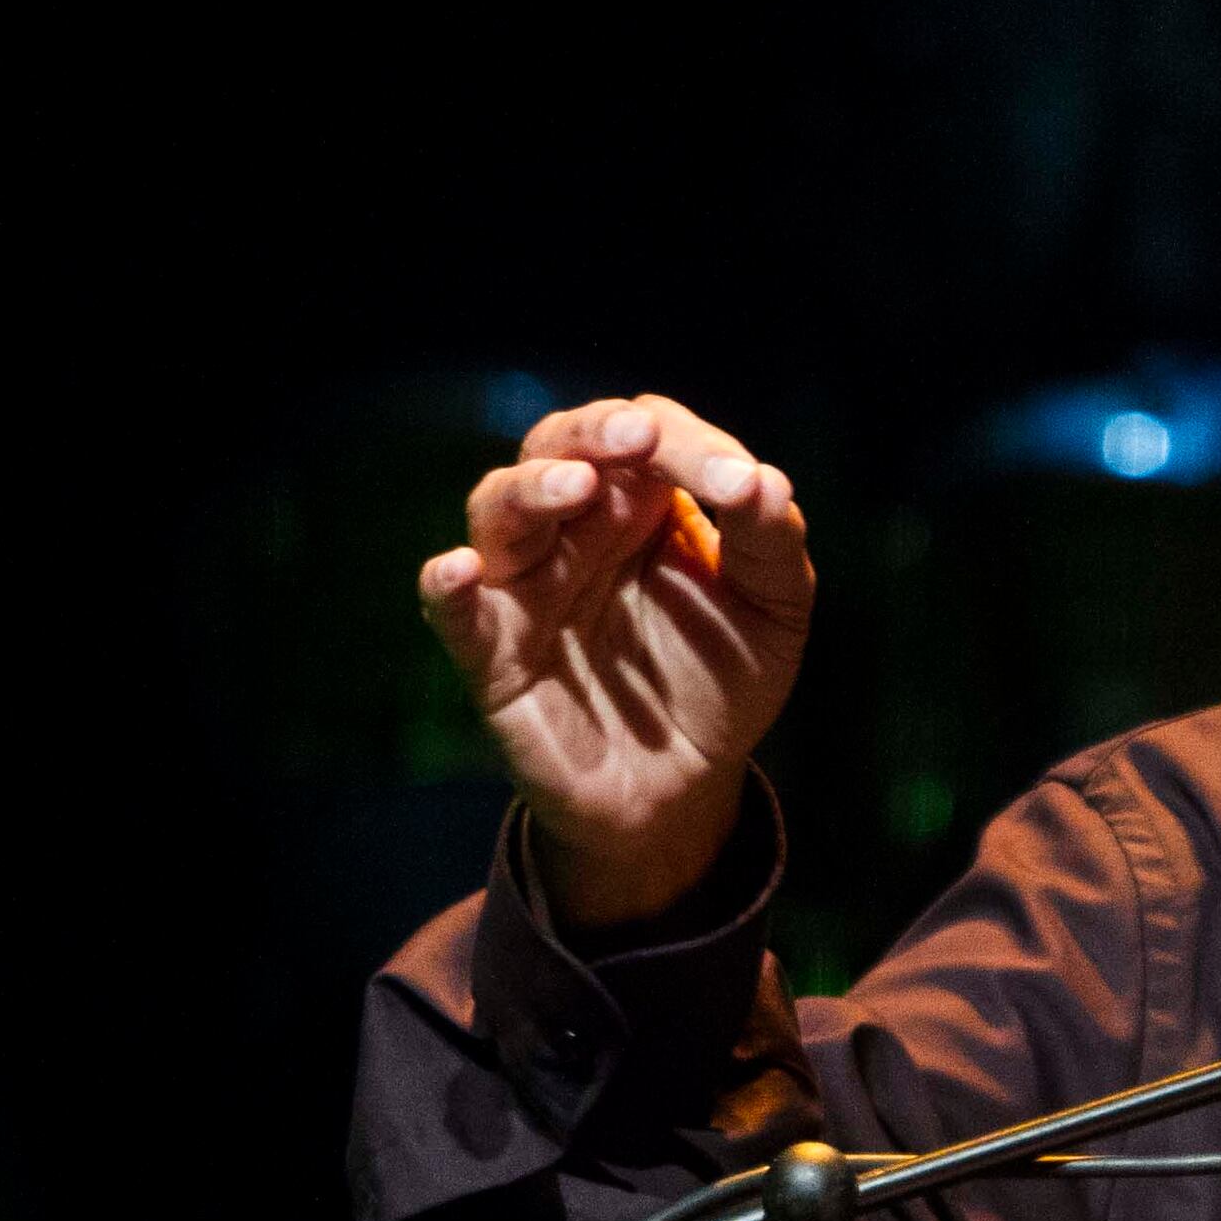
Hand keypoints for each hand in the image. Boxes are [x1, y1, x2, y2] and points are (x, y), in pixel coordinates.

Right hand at [418, 395, 815, 930]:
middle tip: (638, 436)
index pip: (650, 434)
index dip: (690, 445)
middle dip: (595, 432)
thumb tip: (767, 481)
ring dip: (533, 489)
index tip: (738, 487)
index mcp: (645, 500)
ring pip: (499, 509)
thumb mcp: (774, 610)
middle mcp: (577, 528)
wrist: (686, 787)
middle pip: (558, 445)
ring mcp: (528, 585)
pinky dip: (446, 586)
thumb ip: (770, 544)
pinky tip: (460, 571)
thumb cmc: (723, 678)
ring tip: (578, 487)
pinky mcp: (492, 652)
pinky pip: (453, 611)